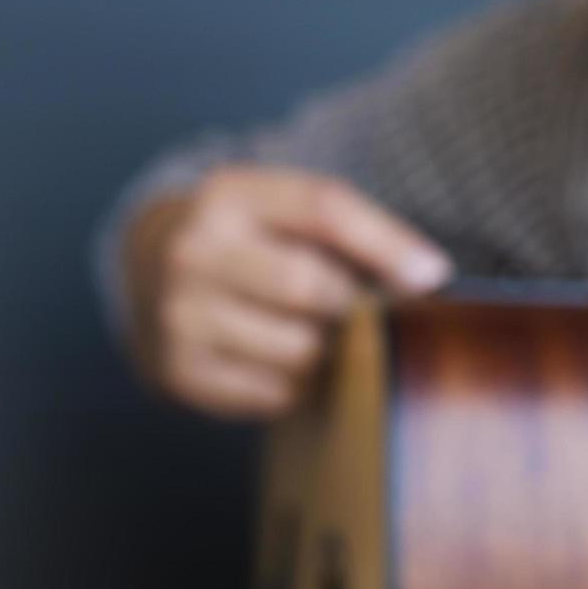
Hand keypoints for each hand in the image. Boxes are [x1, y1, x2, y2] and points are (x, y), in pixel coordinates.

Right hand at [123, 165, 451, 417]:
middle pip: (311, 286)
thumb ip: (356, 231)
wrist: (153, 272)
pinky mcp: (180, 371)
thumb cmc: (255, 243)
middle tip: (353, 310)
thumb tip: (429, 275)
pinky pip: (277, 394)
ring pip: (300, 350)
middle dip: (349, 305)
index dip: (387, 243)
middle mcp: (194, 250)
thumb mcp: (290, 213)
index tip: (433, 274)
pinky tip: (278, 361)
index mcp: (230, 194)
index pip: (323, 208)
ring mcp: (180, 314)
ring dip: (326, 352)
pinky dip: (296, 386)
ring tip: (311, 333)